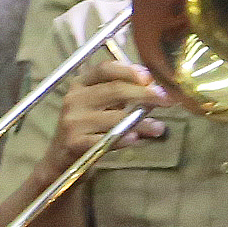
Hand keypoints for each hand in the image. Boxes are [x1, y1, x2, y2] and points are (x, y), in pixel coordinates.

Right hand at [54, 56, 173, 168]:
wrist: (61, 157)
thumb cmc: (88, 128)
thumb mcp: (100, 106)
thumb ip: (124, 96)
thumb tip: (156, 91)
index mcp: (80, 85)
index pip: (104, 69)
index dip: (128, 70)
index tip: (149, 77)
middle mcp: (74, 99)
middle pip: (114, 90)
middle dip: (144, 93)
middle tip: (166, 99)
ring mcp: (73, 121)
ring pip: (115, 117)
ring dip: (141, 122)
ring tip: (159, 128)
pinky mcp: (75, 142)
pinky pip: (106, 139)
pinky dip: (123, 139)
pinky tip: (137, 139)